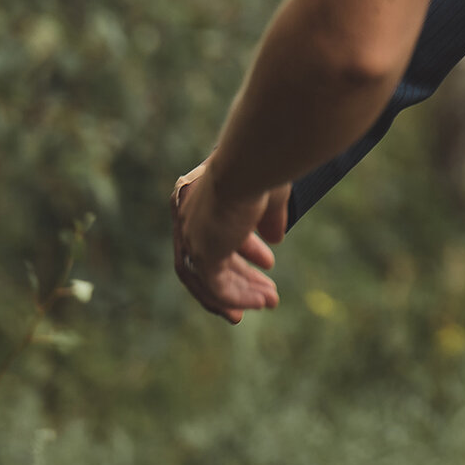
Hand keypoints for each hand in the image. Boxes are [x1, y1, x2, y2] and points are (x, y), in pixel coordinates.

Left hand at [172, 155, 288, 324]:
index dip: (244, 250)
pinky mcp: (201, 253)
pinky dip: (238, 296)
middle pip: (210, 259)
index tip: (268, 262)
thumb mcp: (268, 194)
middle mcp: (189, 218)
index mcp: (201, 197)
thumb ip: (269, 217)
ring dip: (240, 293)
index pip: (216, 232)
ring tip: (268, 302)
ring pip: (210, 277)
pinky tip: (261, 301)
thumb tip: (275, 239)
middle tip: (264, 292)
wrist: (252, 162)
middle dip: (240, 277)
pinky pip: (216, 286)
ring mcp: (192, 236)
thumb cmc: (263, 167)